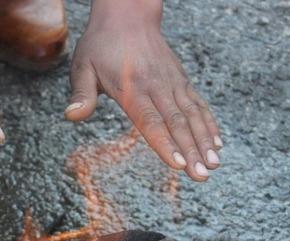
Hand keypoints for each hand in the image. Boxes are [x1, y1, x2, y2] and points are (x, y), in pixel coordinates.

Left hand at [66, 2, 221, 180]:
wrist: (127, 15)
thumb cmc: (101, 44)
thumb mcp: (83, 66)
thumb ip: (81, 94)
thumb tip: (71, 116)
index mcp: (131, 88)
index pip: (151, 121)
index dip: (165, 144)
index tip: (179, 164)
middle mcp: (156, 86)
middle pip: (176, 123)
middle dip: (191, 151)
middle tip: (201, 175)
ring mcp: (172, 83)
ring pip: (192, 115)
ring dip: (205, 141)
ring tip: (214, 165)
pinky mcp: (181, 80)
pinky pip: (198, 105)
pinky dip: (209, 124)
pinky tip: (217, 144)